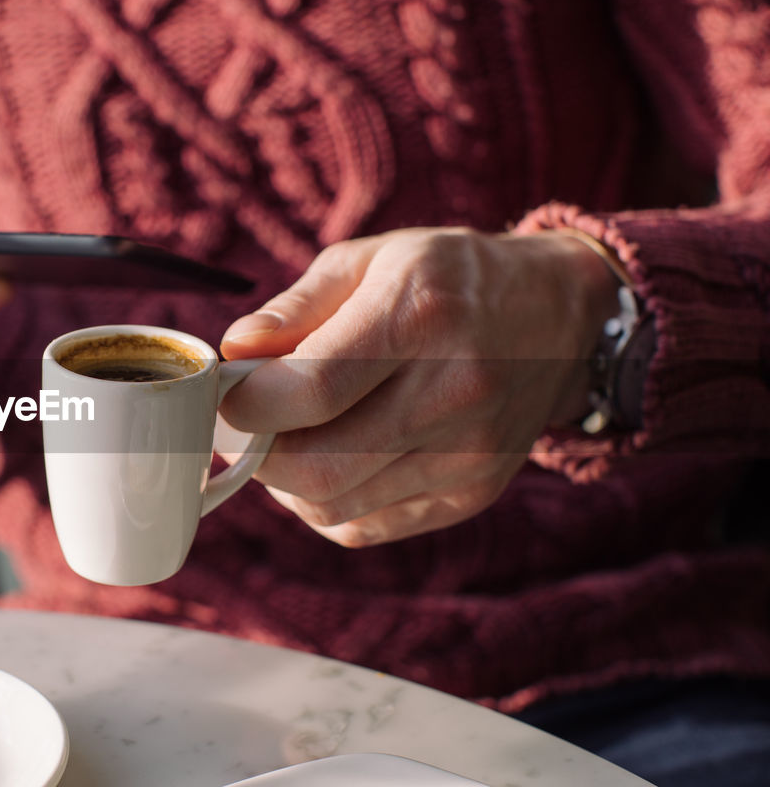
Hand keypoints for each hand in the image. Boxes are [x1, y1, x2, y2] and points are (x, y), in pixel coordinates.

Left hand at [219, 227, 619, 546]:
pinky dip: (326, 504)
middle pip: (317, 465)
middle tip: (241, 427)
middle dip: (256, 454)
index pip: (310, 390)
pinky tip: (329, 460)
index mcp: (421, 314)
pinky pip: (366, 526)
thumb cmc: (447, 278)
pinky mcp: (474, 494)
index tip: (225, 397)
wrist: (561, 314)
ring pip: (334, 506)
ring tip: (286, 439)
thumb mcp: (368, 260)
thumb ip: (294, 309)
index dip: (245, 406)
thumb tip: (234, 355)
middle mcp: (456, 390)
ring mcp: (471, 453)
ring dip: (285, 484)